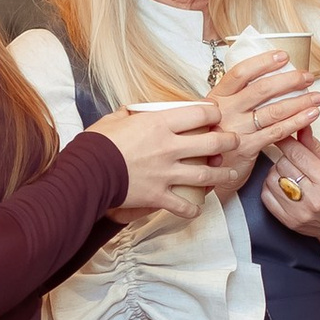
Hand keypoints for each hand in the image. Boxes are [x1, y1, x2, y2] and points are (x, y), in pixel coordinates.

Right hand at [92, 98, 226, 219]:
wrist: (86, 172)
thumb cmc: (97, 144)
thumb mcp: (115, 118)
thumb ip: (132, 113)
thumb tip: (137, 110)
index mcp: (160, 124)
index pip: (201, 113)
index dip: (214, 111)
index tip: (216, 114)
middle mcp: (169, 147)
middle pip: (213, 143)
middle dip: (229, 141)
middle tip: (233, 141)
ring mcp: (166, 173)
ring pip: (207, 175)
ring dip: (223, 174)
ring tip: (231, 173)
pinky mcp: (158, 195)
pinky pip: (183, 205)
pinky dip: (193, 209)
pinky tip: (197, 208)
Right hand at [209, 48, 319, 191]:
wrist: (204, 170)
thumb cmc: (217, 136)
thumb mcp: (218, 111)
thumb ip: (236, 96)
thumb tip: (267, 76)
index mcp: (218, 96)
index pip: (240, 73)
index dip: (263, 62)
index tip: (283, 56)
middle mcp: (226, 111)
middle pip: (262, 89)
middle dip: (289, 80)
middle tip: (308, 77)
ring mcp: (236, 129)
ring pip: (273, 111)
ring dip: (300, 102)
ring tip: (317, 97)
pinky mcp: (247, 148)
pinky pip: (277, 132)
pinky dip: (296, 122)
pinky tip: (310, 116)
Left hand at [260, 126, 319, 264]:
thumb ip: (315, 147)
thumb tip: (300, 126)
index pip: (297, 153)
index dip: (288, 140)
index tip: (285, 133)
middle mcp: (313, 198)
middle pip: (283, 164)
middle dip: (286, 155)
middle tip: (294, 156)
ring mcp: (298, 212)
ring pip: (272, 178)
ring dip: (278, 170)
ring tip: (291, 172)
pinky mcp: (288, 221)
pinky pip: (266, 195)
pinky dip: (271, 185)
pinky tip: (283, 184)